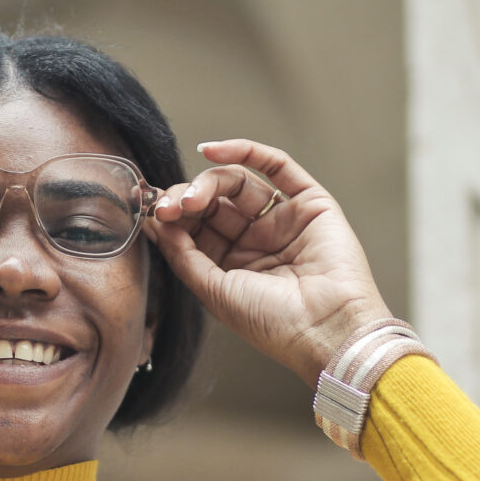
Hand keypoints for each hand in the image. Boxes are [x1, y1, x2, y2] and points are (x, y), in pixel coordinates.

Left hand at [150, 138, 400, 381]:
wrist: (326, 329)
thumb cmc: (275, 324)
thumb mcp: (214, 291)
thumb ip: (182, 254)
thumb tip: (154, 223)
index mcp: (234, 266)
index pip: (197, 228)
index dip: (174, 217)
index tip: (153, 215)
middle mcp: (258, 241)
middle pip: (214, 202)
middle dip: (186, 199)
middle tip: (169, 207)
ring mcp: (284, 220)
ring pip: (238, 183)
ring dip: (208, 182)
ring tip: (190, 198)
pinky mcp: (310, 202)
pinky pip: (277, 165)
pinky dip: (245, 151)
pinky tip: (212, 151)